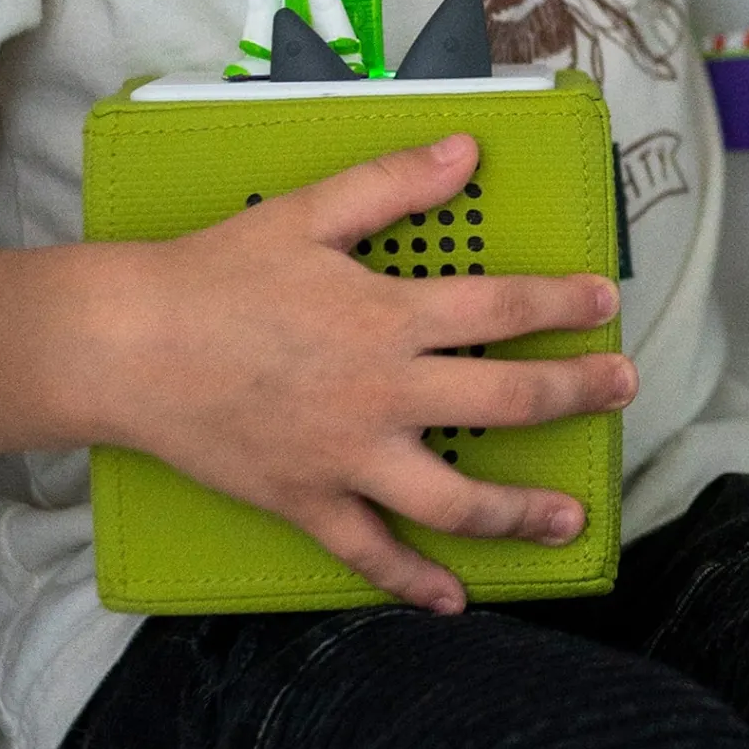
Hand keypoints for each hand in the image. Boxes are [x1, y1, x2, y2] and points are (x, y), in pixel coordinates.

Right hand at [106, 134, 634, 612]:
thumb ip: (395, 183)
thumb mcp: (310, 211)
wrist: (126, 345)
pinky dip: (413, 582)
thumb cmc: (217, 272)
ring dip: (519, 512)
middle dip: (575, 394)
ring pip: (453, 500)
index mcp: (387, 316)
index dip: (561, 304)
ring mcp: (345, 457)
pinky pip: (369, 554)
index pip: (501, 308)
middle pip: (504, 402)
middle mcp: (380, 393)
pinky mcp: (305, 502)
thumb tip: (467, 150)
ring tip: (568, 518)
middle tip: (622, 388)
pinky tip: (452, 598)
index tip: (604, 301)